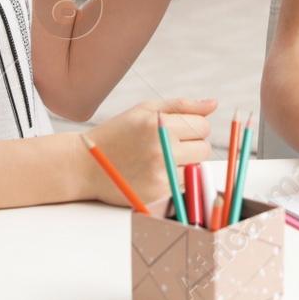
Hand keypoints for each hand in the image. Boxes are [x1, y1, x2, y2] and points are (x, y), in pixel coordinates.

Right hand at [82, 98, 215, 206]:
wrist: (84, 165)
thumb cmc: (118, 132)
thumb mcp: (145, 110)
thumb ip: (182, 105)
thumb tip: (214, 104)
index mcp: (158, 124)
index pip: (203, 126)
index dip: (194, 126)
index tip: (180, 128)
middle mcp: (160, 150)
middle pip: (204, 148)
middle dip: (194, 145)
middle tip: (172, 144)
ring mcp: (159, 175)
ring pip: (196, 168)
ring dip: (185, 163)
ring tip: (159, 158)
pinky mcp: (157, 195)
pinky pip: (183, 186)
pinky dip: (175, 179)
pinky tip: (154, 173)